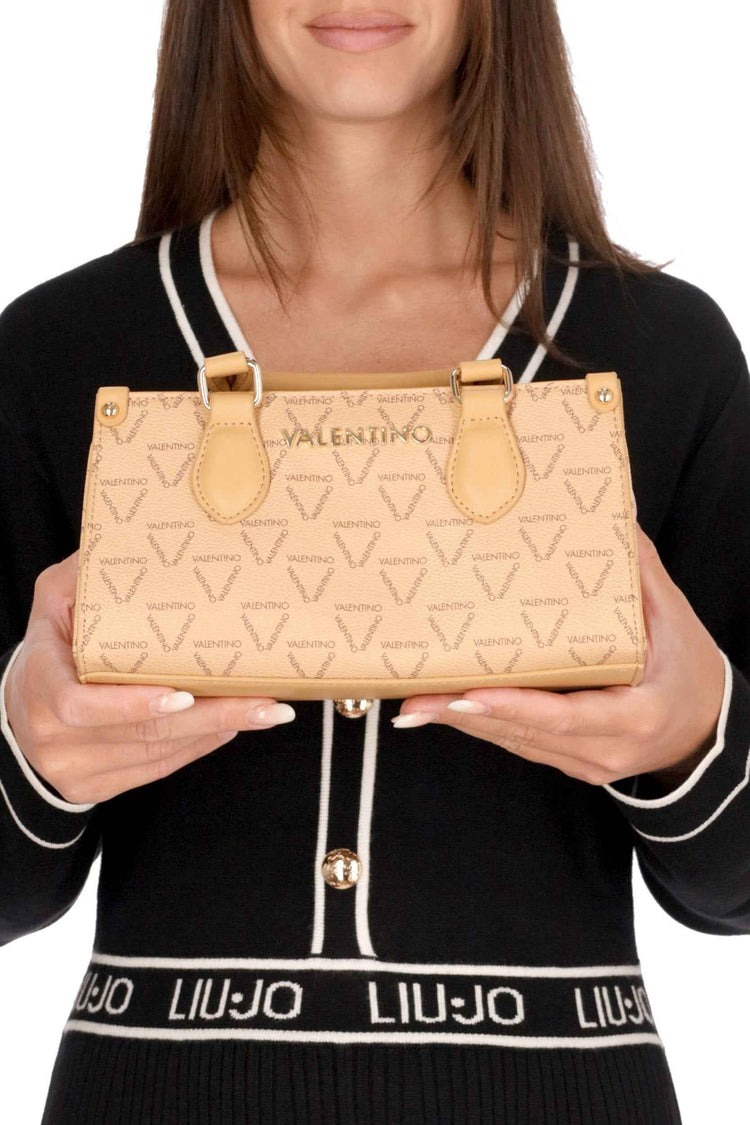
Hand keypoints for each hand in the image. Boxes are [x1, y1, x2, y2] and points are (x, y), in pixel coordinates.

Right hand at [4, 550, 295, 804]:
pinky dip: (197, 748)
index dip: (132, 703)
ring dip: (215, 732)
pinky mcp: (92, 788)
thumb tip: (139, 537)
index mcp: (39, 681)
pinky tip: (230, 728)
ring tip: (264, 710)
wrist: (20, 708)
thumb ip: (89, 574)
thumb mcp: (56, 601)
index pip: (79, 703)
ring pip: (155, 755)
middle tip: (265, 703)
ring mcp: (71, 767)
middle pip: (139, 733)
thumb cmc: (50, 647)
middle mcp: (50, 733)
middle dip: (210, 717)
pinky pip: (154, 771)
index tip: (183, 694)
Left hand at [392, 522, 725, 789]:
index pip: (565, 716)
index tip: (466, 693)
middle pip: (526, 735)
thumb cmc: (690, 668)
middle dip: (466, 716)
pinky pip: (523, 746)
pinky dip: (484, 727)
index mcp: (636, 716)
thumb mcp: (672, 618)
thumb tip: (611, 517)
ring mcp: (589, 764)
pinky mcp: (573, 765)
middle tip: (415, 699)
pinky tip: (446, 711)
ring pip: (516, 744)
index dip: (513, 707)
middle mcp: (608, 750)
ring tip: (415, 704)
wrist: (708, 727)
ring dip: (464, 724)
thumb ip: (638, 571)